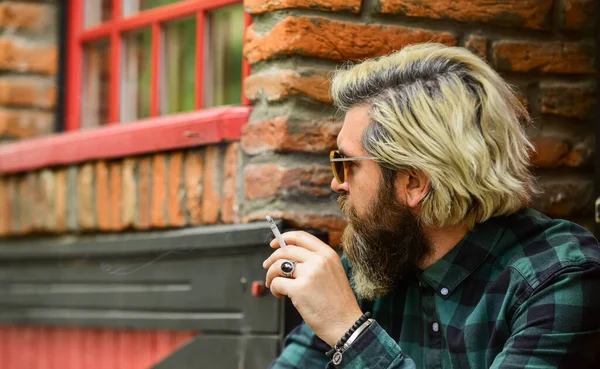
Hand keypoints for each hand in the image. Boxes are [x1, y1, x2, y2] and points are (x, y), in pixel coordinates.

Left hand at [263, 231, 362, 346]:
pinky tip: (280, 295)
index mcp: (328, 254)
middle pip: (286, 250)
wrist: (345, 323)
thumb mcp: (333, 273)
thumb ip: (315, 262)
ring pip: (278, 265)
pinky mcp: (299, 289)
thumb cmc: (338, 303)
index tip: (274, 244)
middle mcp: (319, 260)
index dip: (284, 238)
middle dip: (272, 258)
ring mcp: (309, 274)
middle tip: (267, 267)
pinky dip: (274, 289)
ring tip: (274, 285)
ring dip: (271, 275)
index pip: (301, 236)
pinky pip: (277, 283)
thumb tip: (288, 257)